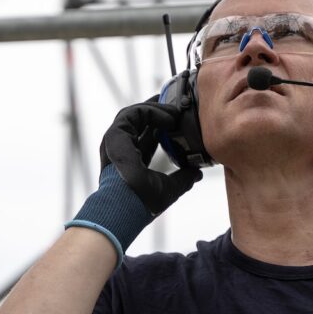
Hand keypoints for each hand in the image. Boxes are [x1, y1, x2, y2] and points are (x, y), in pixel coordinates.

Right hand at [99, 96, 202, 214]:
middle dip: (158, 109)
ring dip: (156, 109)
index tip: (176, 117)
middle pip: (139, 119)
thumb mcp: (168, 188)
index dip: (161, 124)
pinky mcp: (115, 135)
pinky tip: (168, 117)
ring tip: (175, 111)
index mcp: (132, 159)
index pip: (147, 134)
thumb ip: (183, 178)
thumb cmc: (142, 203)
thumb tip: (197, 172)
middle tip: (176, 105)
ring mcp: (116, 141)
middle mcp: (122, 147)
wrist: (127, 208)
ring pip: (135, 113)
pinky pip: (133, 114)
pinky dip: (151, 111)